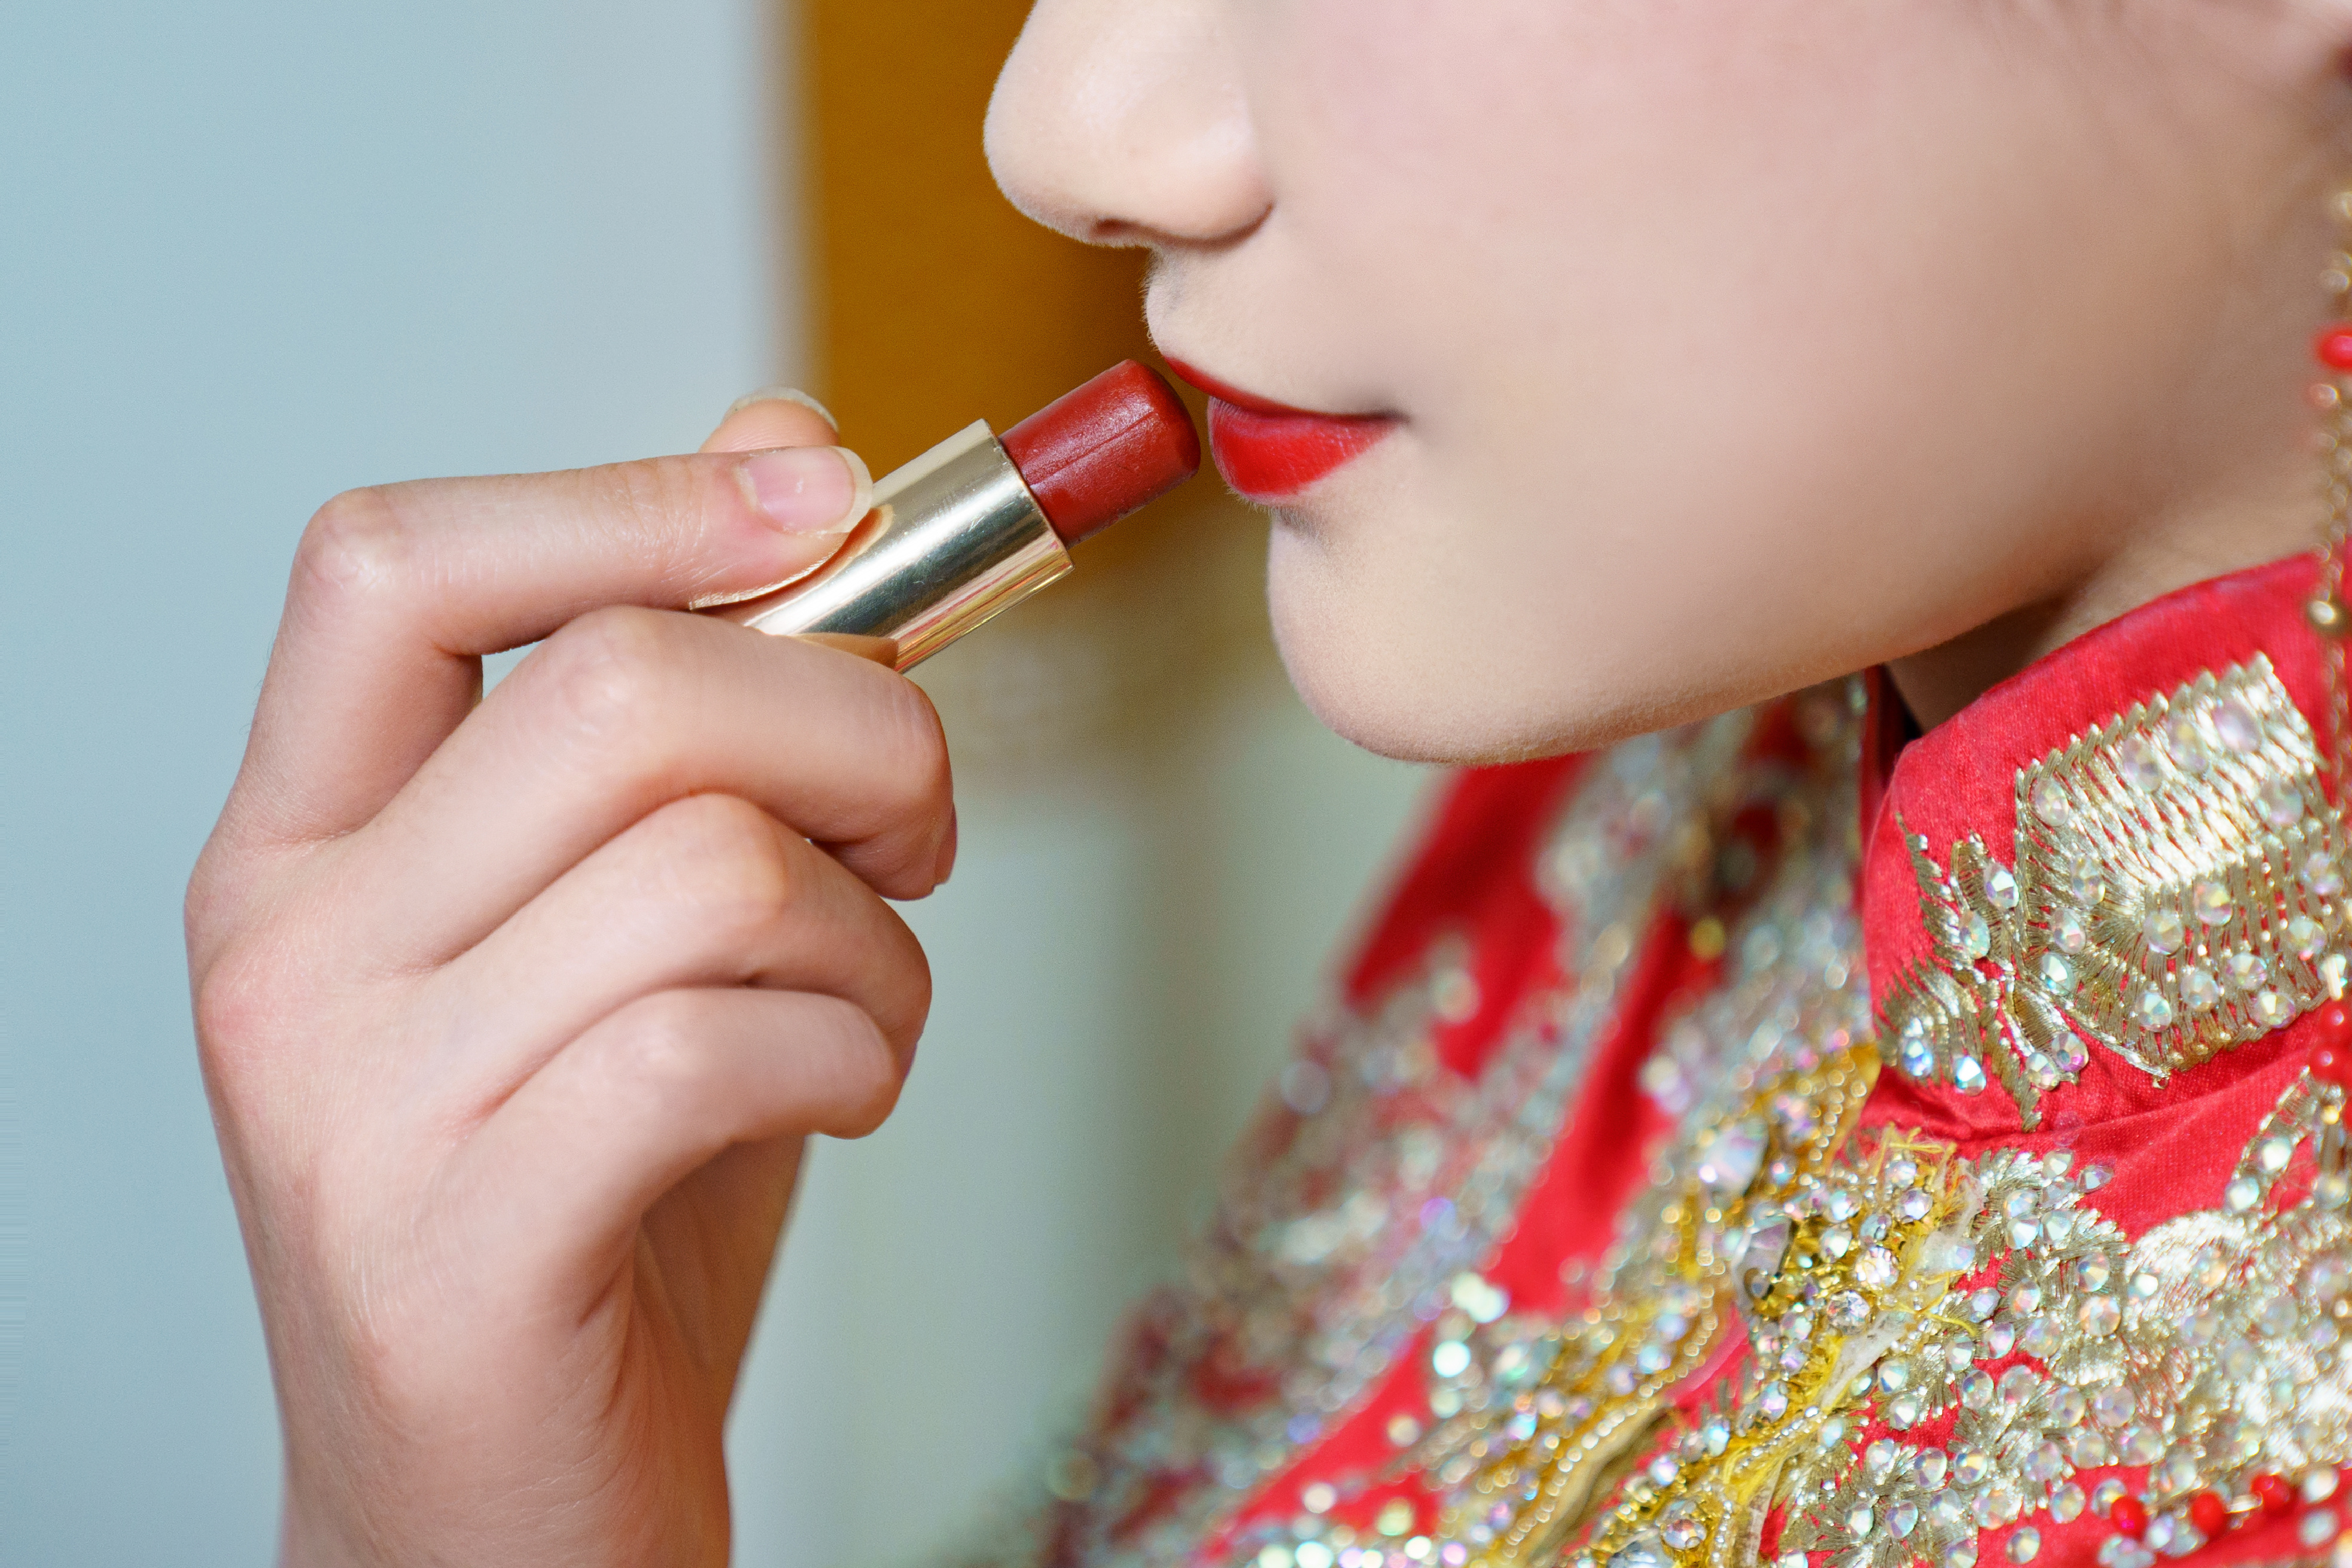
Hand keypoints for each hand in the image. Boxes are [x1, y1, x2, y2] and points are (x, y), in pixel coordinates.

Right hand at [186, 394, 944, 1566]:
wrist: (505, 1509)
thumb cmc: (602, 1194)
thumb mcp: (638, 929)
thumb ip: (691, 699)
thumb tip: (784, 438)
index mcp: (304, 840)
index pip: (395, 563)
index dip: (628, 497)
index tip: (822, 505)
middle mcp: (288, 949)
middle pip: (621, 687)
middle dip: (855, 722)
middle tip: (921, 824)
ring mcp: (352, 1104)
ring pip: (712, 863)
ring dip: (878, 928)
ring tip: (871, 1005)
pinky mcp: (457, 1248)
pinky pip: (722, 1039)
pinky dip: (853, 1048)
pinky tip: (837, 1095)